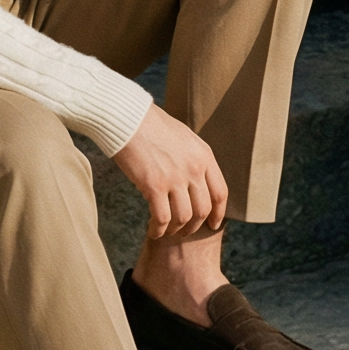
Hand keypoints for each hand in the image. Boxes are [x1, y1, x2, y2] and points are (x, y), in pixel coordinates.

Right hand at [114, 104, 227, 237]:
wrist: (128, 118)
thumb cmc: (151, 125)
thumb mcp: (183, 137)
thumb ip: (193, 158)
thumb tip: (194, 179)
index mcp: (204, 155)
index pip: (220, 192)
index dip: (218, 213)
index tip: (212, 224)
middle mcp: (194, 168)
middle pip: (203, 209)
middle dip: (194, 226)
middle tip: (184, 231)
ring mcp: (175, 177)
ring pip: (184, 217)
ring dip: (176, 229)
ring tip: (167, 231)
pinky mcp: (154, 185)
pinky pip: (163, 218)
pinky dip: (159, 229)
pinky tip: (153, 230)